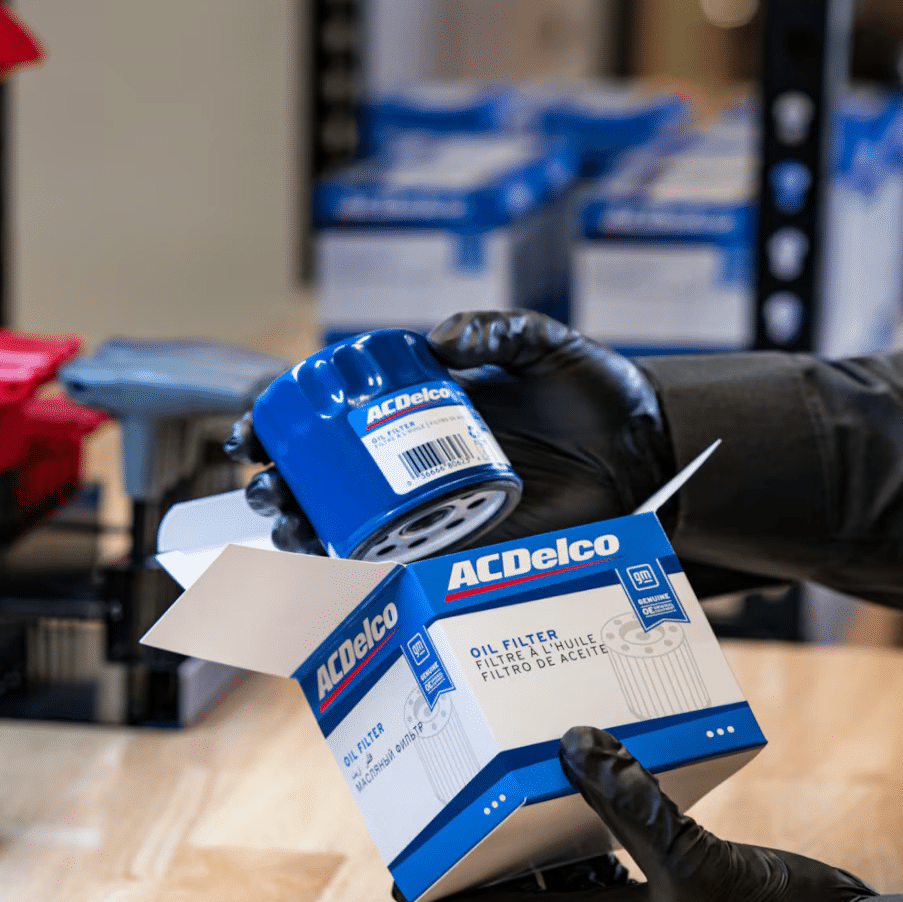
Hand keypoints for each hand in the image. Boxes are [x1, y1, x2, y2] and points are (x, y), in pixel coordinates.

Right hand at [224, 310, 676, 553]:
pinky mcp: (463, 549)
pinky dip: (354, 571)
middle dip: (277, 484)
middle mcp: (415, 464)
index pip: (333, 417)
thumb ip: (498, 330)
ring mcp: (435, 508)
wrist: (646, 451)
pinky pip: (399, 565)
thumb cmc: (596, 393)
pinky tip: (324, 566)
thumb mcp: (546, 345)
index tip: (256, 427)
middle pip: (322, 478)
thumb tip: (438, 338)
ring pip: (346, 526)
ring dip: (301, 530)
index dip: (283, 423)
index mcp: (419, 410)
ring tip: (285, 521)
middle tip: (267, 483)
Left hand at [395, 727, 874, 901]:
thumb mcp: (697, 862)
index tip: (400, 874)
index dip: (443, 898)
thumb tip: (570, 742)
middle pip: (525, 893)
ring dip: (540, 833)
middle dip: (486, 856)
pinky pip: (623, 853)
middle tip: (455, 807)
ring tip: (514, 781)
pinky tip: (607, 784)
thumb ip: (633, 804)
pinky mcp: (686, 889)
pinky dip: (605, 820)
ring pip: (572, 871)